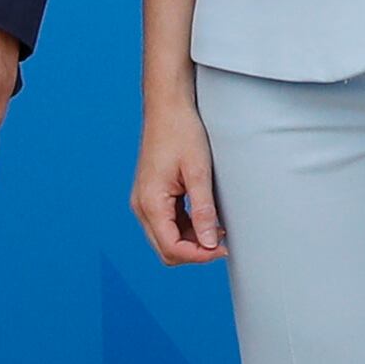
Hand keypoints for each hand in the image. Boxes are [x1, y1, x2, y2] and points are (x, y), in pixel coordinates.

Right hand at [134, 81, 228, 262]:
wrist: (167, 107)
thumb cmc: (182, 132)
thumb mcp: (198, 172)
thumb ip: (203, 210)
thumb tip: (209, 243)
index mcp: (150, 202)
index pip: (171, 248)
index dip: (198, 255)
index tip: (222, 249)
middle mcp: (141, 206)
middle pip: (166, 249)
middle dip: (194, 252)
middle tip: (222, 242)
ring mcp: (144, 202)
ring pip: (166, 239)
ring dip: (191, 241)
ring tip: (217, 227)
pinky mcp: (151, 196)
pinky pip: (167, 224)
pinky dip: (186, 228)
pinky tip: (206, 218)